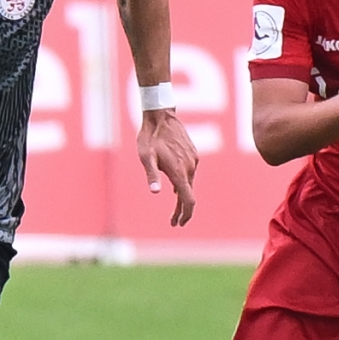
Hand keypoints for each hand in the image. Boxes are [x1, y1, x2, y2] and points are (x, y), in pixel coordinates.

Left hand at [137, 109, 198, 226]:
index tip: (179, 224)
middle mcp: (190, 168)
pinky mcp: (193, 154)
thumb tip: (155, 192)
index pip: (188, 200)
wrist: (161, 115)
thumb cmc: (149, 137)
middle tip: (174, 222)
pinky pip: (190, 174)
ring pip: (190, 184)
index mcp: (179, 171)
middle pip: (189, 195)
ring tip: (175, 208)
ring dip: (183, 197)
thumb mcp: (146, 157)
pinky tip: (177, 187)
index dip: (185, 214)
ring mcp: (193, 160)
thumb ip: (152, 174)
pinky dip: (184, 184)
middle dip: (182, 210)